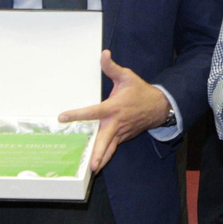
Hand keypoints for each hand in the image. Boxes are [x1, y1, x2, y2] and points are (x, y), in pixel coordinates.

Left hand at [57, 51, 169, 172]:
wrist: (159, 106)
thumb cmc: (140, 91)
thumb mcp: (127, 76)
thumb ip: (112, 67)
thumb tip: (104, 54)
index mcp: (113, 108)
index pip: (92, 112)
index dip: (77, 114)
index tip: (63, 117)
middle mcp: (116, 123)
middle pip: (105, 140)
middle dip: (98, 152)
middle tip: (91, 164)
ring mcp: (121, 132)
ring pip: (110, 147)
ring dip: (102, 158)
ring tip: (94, 169)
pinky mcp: (124, 136)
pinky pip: (114, 146)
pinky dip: (106, 154)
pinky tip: (98, 163)